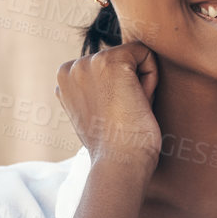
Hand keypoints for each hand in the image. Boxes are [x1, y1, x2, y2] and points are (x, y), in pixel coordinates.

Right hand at [56, 41, 161, 172]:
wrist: (119, 163)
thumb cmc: (116, 145)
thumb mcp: (96, 111)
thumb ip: (97, 88)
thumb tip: (113, 77)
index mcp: (64, 79)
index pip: (109, 67)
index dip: (121, 91)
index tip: (113, 115)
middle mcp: (70, 67)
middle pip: (123, 59)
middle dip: (133, 85)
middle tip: (124, 114)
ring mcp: (87, 62)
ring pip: (135, 56)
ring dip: (142, 84)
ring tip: (129, 110)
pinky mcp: (109, 61)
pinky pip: (147, 54)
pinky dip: (152, 78)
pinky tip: (137, 102)